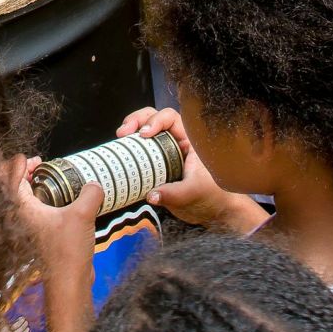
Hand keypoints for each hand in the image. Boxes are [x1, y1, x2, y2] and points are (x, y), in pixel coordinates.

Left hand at [15, 157, 105, 268]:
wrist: (68, 285)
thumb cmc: (68, 251)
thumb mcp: (82, 215)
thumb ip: (89, 193)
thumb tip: (94, 184)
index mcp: (21, 207)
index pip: (8, 176)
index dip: (19, 163)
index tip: (38, 160)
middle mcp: (19, 216)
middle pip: (12, 186)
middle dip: (24, 173)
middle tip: (40, 165)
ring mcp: (28, 227)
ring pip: (23, 200)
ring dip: (33, 187)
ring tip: (49, 180)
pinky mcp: (38, 236)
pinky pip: (34, 212)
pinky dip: (41, 201)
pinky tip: (60, 201)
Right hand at [115, 107, 259, 232]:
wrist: (212, 213)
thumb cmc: (212, 197)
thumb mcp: (194, 193)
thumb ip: (174, 194)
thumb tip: (151, 195)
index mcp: (189, 139)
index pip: (170, 118)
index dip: (155, 120)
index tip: (144, 134)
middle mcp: (174, 141)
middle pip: (152, 118)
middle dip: (136, 120)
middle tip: (124, 132)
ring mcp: (163, 151)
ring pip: (143, 132)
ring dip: (130, 131)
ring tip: (119, 139)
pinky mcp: (154, 164)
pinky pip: (139, 151)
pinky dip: (129, 149)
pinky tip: (120, 154)